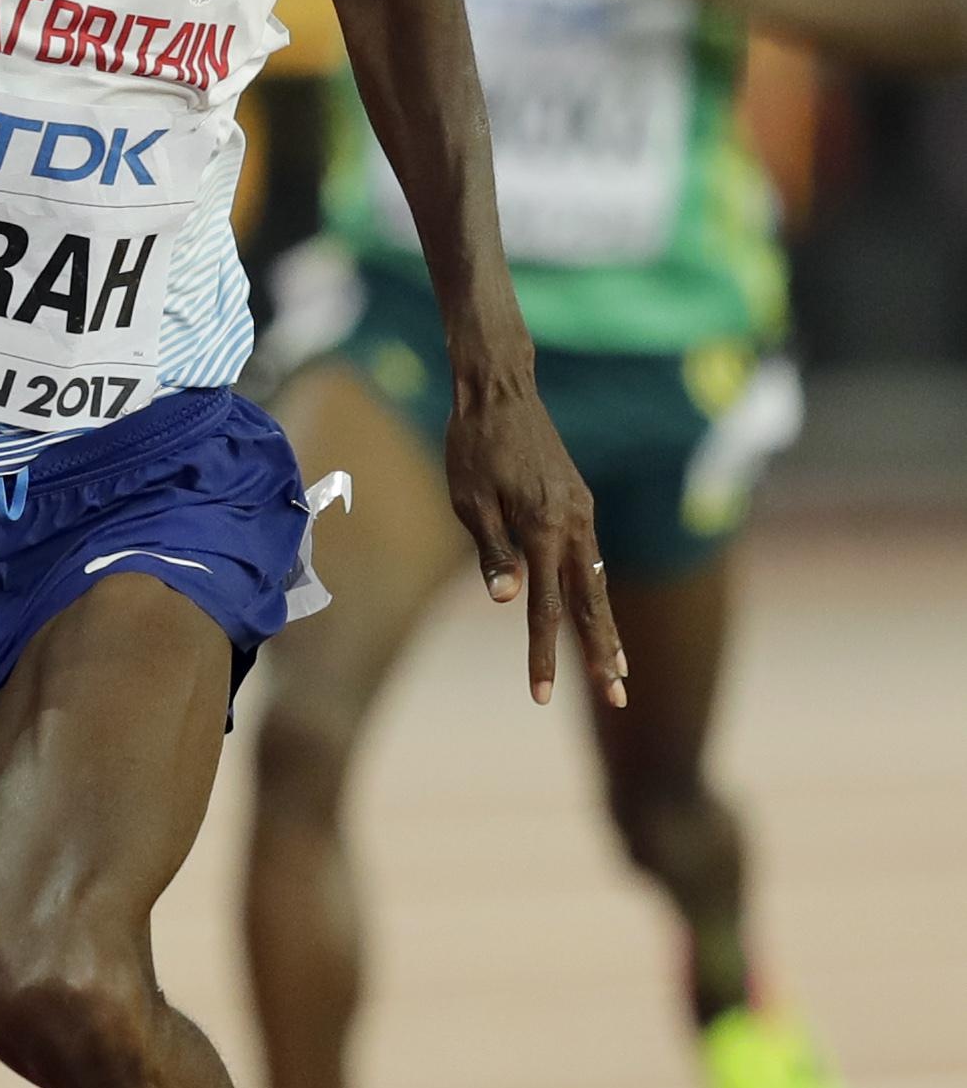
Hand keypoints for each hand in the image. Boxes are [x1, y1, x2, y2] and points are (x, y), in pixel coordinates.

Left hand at [445, 375, 626, 708]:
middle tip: (619, 697)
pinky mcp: (579, 502)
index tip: (541, 695)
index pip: (545, 608)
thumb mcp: (468, 499)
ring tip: (618, 669)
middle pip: (591, 603)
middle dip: (602, 654)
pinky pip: (592, 557)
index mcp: (543, 527)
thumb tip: (509, 601)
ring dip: (608, 628)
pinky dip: (598, 592)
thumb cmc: (473, 445)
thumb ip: (493, 552)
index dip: (543, 655)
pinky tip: (596, 614)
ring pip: (598, 582)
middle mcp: (573, 523)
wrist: (500, 390)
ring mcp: (581, 512)